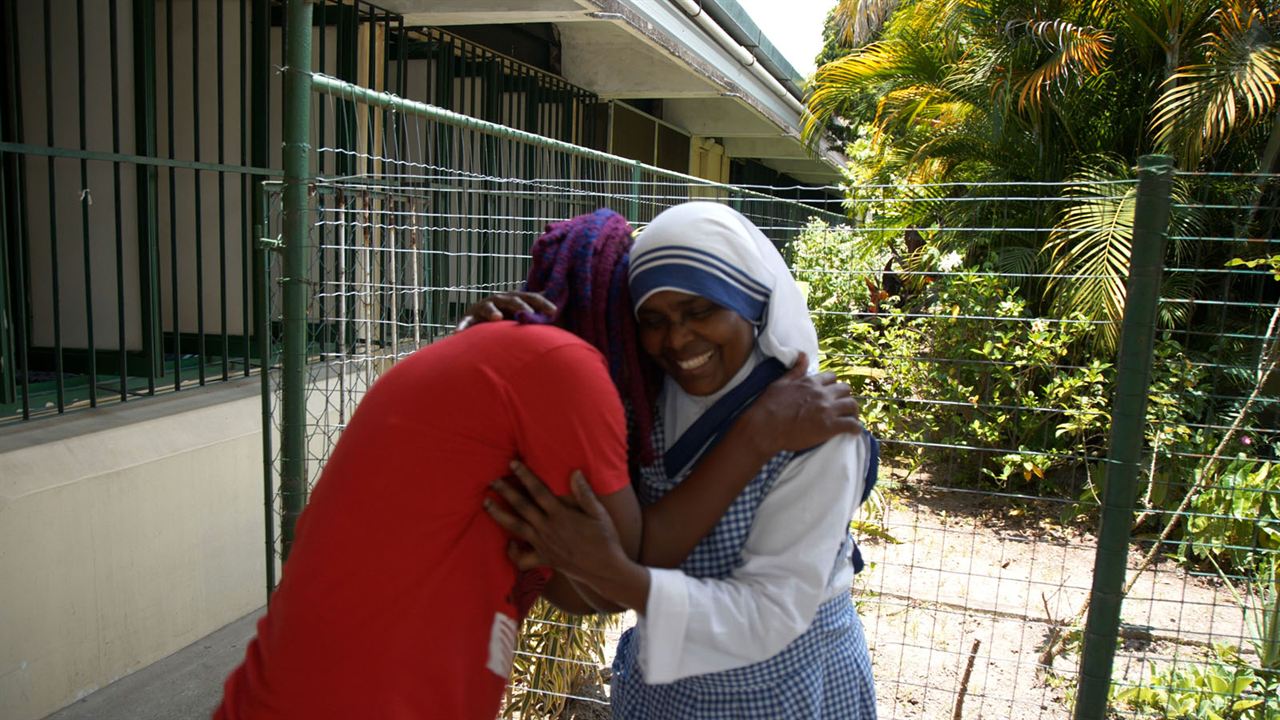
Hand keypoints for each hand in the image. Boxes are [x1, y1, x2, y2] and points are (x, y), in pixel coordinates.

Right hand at [455, 291, 555, 330]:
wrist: (485, 326)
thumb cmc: (512, 320)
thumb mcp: (529, 316)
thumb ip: (545, 313)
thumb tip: (567, 303)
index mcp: (517, 299)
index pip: (532, 297)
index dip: (543, 303)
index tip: (554, 311)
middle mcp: (501, 300)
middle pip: (512, 300)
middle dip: (521, 306)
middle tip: (529, 314)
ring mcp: (484, 308)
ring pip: (488, 307)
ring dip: (492, 311)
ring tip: (497, 318)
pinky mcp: (469, 319)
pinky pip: (466, 323)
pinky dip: (462, 327)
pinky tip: (457, 334)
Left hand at [484, 461, 629, 584]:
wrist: (605, 570)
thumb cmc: (605, 538)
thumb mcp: (598, 513)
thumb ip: (584, 493)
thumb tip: (575, 472)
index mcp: (561, 515)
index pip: (538, 491)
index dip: (525, 476)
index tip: (513, 464)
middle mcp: (548, 529)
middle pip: (522, 507)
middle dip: (506, 492)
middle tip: (492, 481)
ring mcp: (544, 545)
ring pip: (516, 528)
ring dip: (499, 515)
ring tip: (487, 505)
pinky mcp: (544, 559)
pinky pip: (523, 559)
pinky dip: (513, 553)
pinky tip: (509, 544)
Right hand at [749, 352, 861, 454]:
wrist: (766, 427)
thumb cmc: (769, 405)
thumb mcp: (781, 382)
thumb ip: (795, 370)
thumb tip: (803, 354)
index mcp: (811, 382)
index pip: (832, 378)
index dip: (834, 385)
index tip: (832, 393)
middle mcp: (822, 394)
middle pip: (845, 390)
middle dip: (846, 396)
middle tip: (843, 406)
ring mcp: (828, 410)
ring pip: (852, 405)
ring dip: (853, 411)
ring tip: (851, 417)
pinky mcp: (831, 426)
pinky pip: (852, 425)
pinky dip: (856, 428)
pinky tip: (854, 431)